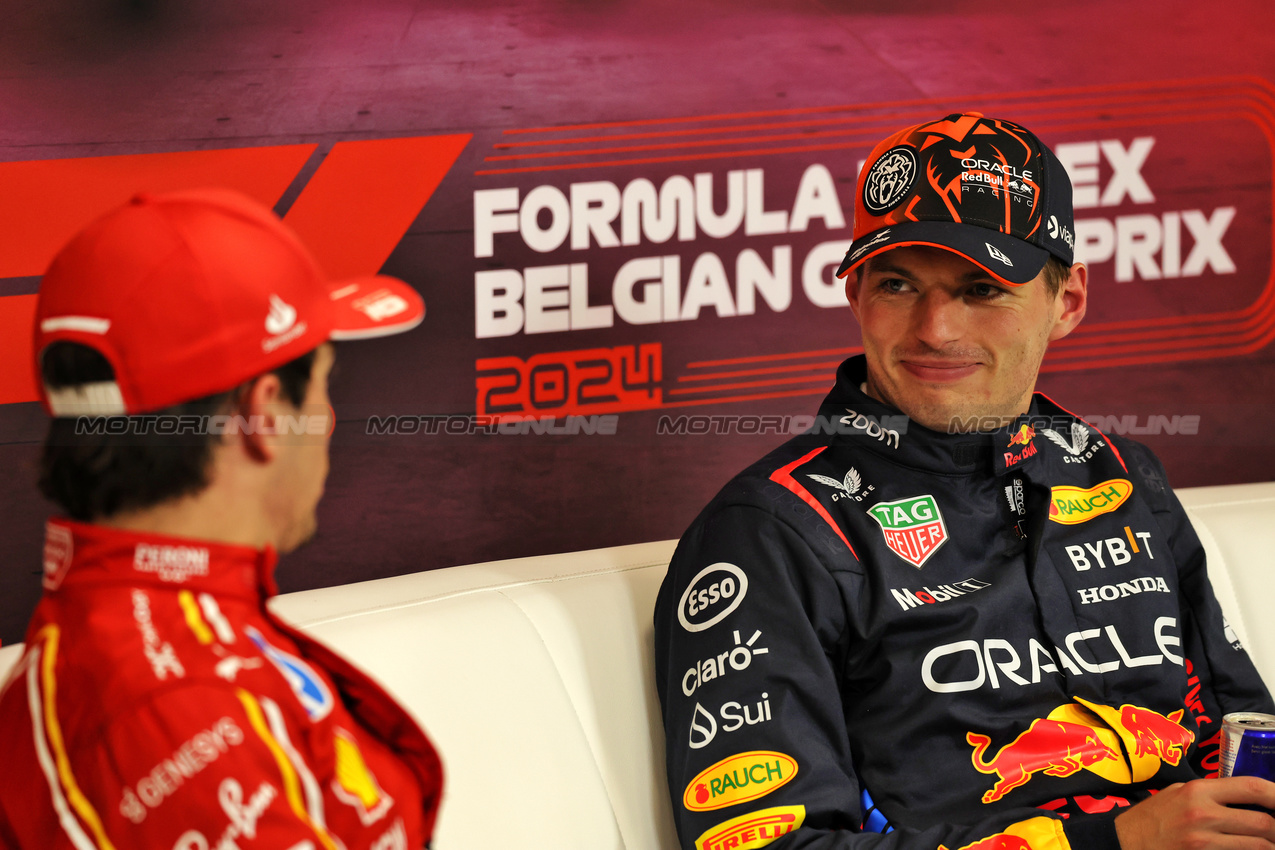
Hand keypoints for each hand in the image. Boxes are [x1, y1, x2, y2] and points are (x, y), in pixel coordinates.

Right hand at [1115, 777, 1274, 848]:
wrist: (1126, 842)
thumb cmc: (1152, 817)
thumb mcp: (1178, 792)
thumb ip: (1209, 793)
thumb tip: (1243, 797)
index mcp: (1198, 790)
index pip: (1251, 787)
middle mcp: (1204, 813)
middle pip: (1262, 821)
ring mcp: (1204, 840)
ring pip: (1258, 845)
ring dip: (1270, 845)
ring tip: (1270, 842)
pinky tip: (1252, 849)